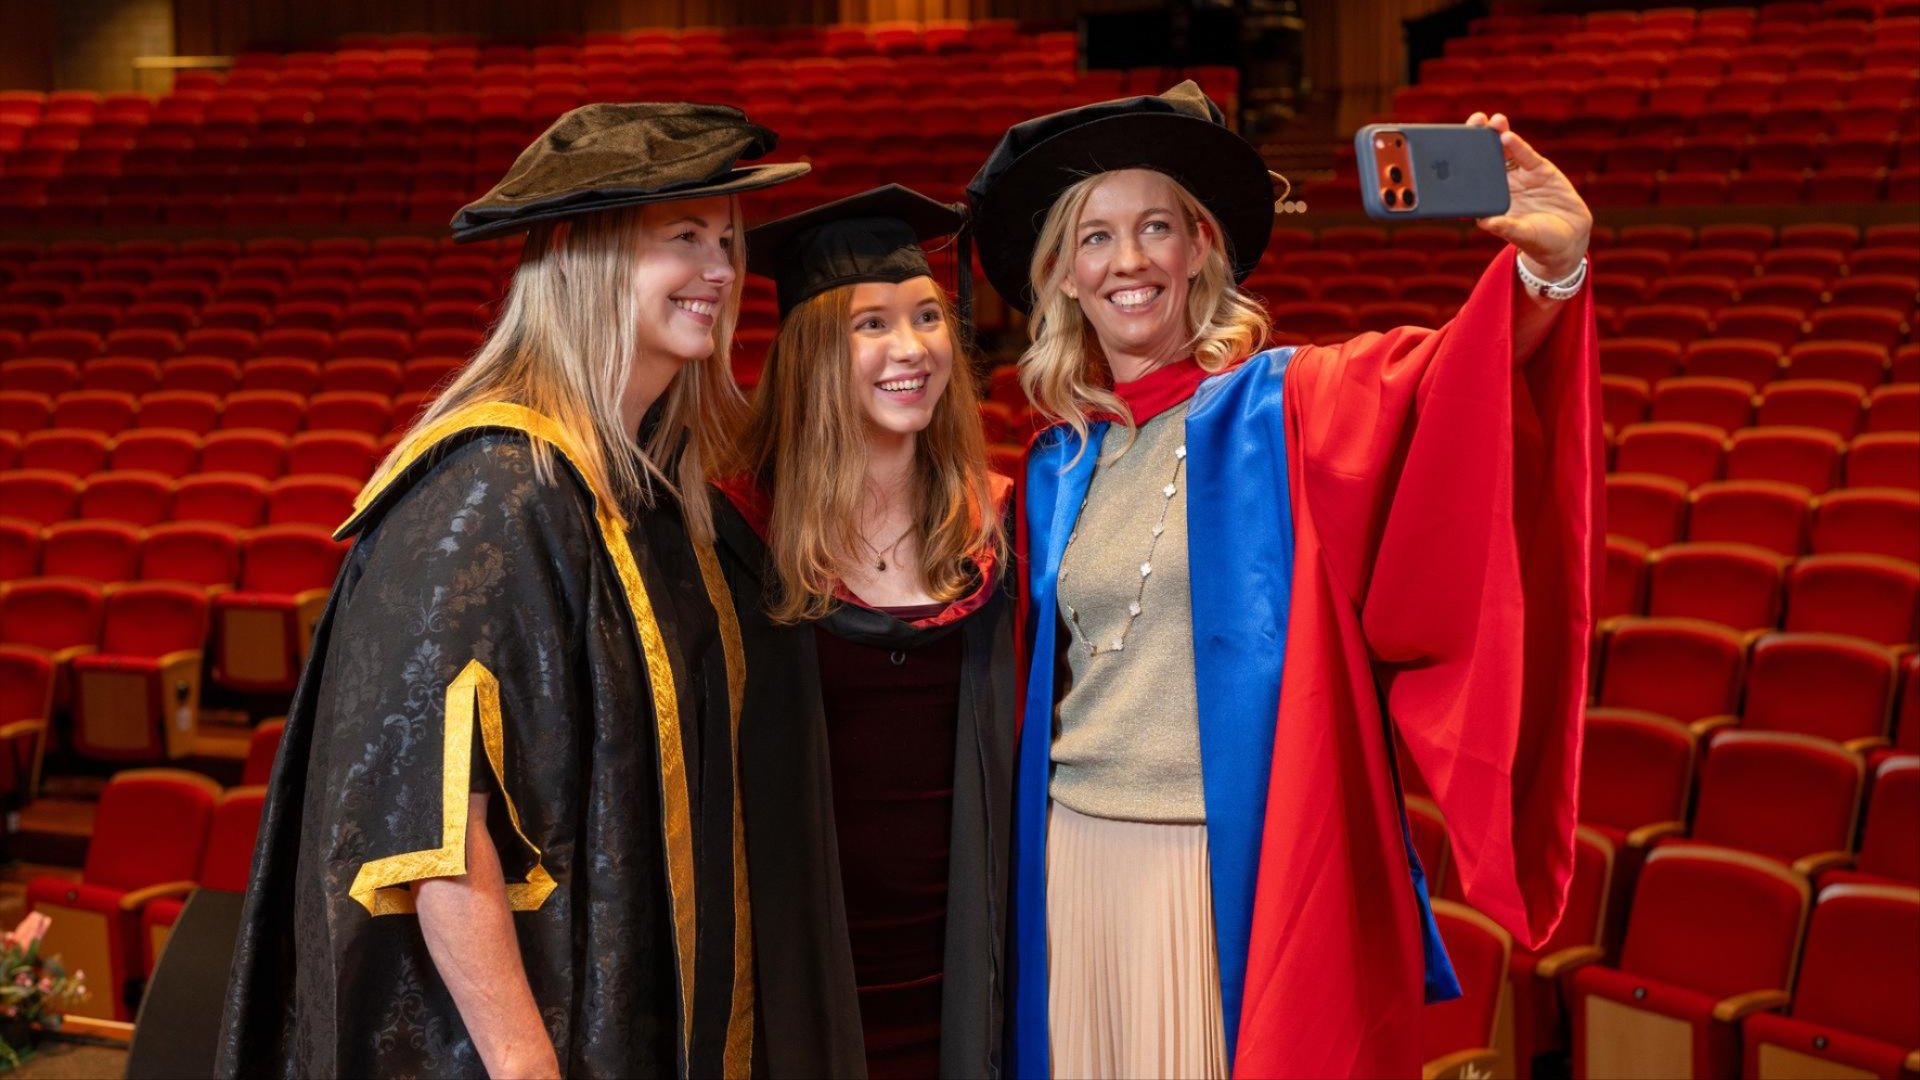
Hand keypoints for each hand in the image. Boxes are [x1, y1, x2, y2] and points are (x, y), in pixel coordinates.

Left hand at [1464, 112, 1592, 282]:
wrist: (1570, 237)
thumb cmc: (1540, 241)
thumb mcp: (1523, 236)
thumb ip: (1506, 227)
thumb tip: (1485, 222)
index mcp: (1489, 201)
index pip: (1471, 180)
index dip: (1461, 164)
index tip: (1451, 151)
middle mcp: (1501, 185)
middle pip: (1485, 158)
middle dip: (1478, 140)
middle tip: (1473, 123)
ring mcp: (1519, 175)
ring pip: (1504, 151)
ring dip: (1497, 135)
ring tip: (1492, 122)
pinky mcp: (1538, 169)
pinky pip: (1525, 155)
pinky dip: (1517, 146)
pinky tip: (1507, 136)